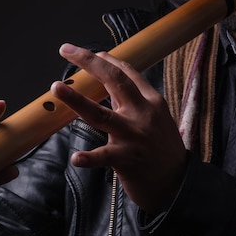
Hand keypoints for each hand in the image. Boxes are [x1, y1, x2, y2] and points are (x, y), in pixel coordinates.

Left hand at [50, 43, 186, 213]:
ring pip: (102, 114)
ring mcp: (134, 136)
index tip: (87, 53)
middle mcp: (143, 114)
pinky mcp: (127, 160)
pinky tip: (76, 158)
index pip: (126, 72)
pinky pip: (104, 158)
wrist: (178, 185)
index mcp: (151, 101)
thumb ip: (134, 101)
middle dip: (90, 62)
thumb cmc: (162, 149)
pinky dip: (89, 158)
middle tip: (67, 50)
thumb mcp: (156, 118)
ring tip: (57, 88)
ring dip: (77, 100)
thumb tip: (110, 83)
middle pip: (114, 81)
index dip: (105, 59)